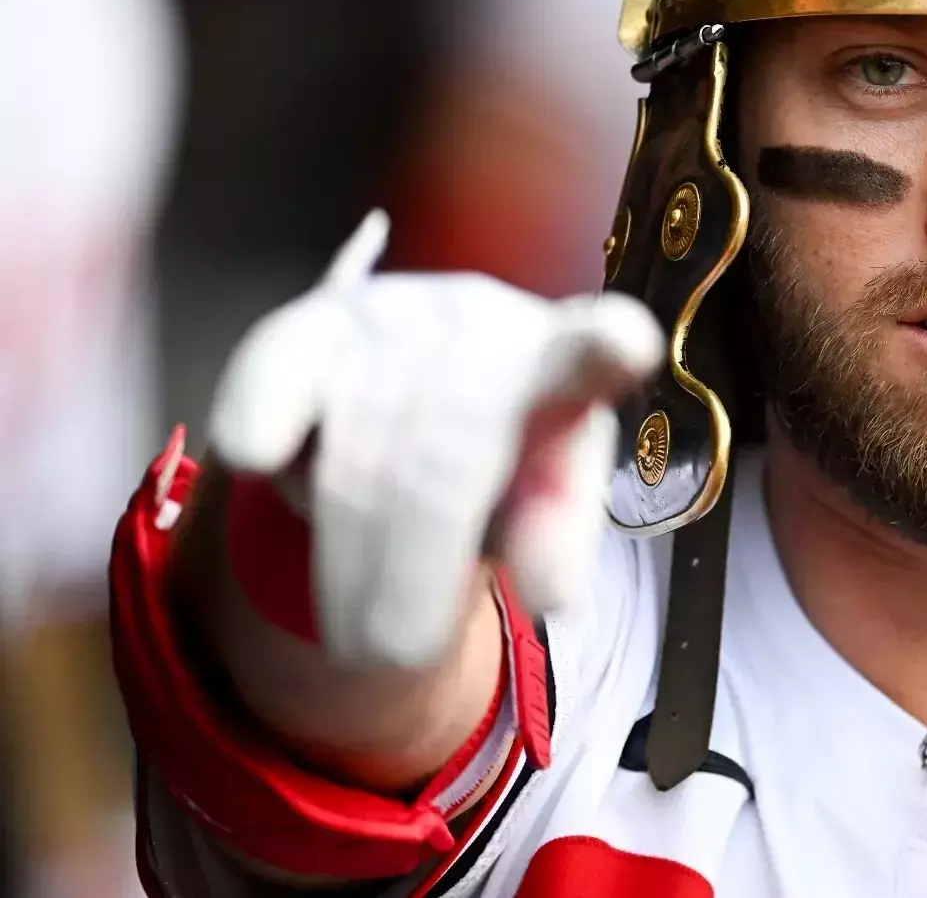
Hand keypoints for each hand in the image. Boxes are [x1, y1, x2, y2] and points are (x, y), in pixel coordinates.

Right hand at [206, 211, 663, 668]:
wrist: (404, 393)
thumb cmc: (497, 458)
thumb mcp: (537, 507)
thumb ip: (555, 542)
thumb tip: (550, 595)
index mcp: (566, 359)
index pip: (598, 343)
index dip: (606, 344)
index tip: (623, 344)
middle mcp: (484, 318)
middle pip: (454, 441)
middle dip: (418, 562)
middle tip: (396, 656)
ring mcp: (396, 311)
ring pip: (365, 434)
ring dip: (352, 550)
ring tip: (355, 638)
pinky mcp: (310, 322)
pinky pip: (279, 374)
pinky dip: (264, 420)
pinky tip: (262, 456)